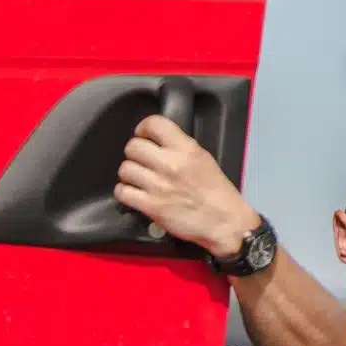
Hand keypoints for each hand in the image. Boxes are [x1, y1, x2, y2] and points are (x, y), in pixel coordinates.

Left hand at [114, 115, 263, 260]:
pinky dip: (124, 192)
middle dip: (134, 152)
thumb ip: (181, 148)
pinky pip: (122, 192)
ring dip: (128, 173)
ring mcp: (158, 185)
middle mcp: (171, 164)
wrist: (223, 221)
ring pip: (125, 169)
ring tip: (137, 178)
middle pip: (133, 146)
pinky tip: (133, 193)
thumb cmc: (217, 194)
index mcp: (187, 149)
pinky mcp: (151, 206)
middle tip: (140, 159)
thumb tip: (159, 142)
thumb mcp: (204, 159)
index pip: (154, 124)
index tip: (142, 134)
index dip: (142, 128)